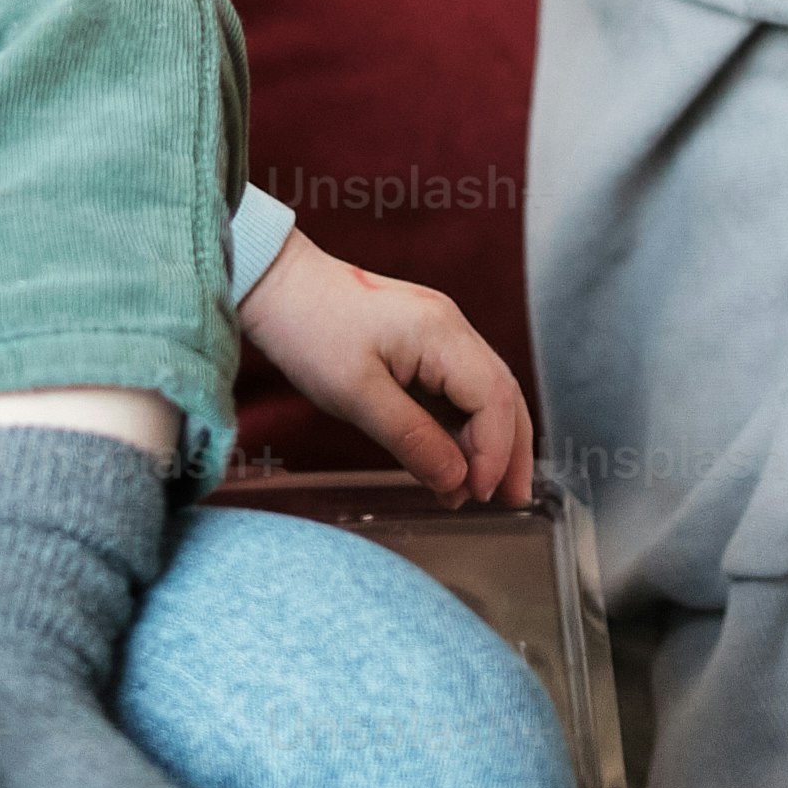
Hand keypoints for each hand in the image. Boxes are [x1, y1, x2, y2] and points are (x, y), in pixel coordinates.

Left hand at [238, 231, 535, 506]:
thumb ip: (412, 439)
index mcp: (441, 333)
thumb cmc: (309, 330)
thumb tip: (456, 479)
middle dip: (510, 451)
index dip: (495, 451)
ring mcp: (439, 334)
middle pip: (502, 394)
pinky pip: (456, 390)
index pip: (494, 397)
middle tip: (510, 502)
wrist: (277, 285)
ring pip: (483, 394)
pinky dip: (459, 428)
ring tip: (473, 494)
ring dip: (486, 443)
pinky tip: (449, 462)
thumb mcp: (356, 395)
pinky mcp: (422, 344)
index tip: (478, 493)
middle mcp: (451, 328)